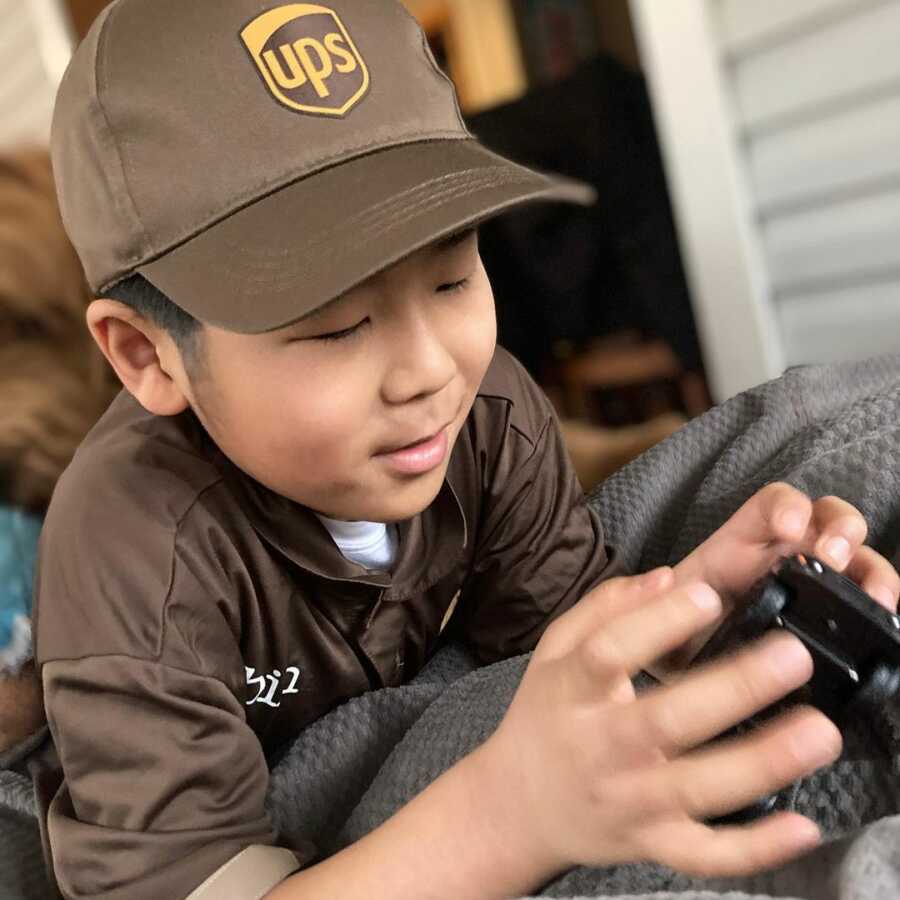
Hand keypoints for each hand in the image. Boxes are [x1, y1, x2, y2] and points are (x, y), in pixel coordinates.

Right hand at [473, 569, 840, 877]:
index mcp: (573, 691)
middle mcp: (602, 747)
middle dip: (734, 689)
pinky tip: (801, 826)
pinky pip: (705, 854)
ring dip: (762, 762)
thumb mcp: (554, 650)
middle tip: (792, 657)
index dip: (657, 624)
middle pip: (666, 719)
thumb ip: (603, 607)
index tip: (707, 594)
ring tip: (816, 732)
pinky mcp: (652, 843)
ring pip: (698, 788)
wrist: (519, 804)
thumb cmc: (544, 716)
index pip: (609, 652)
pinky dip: (754, 848)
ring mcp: (629, 801)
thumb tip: (667, 577)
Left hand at [667, 483, 899, 668]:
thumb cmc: (670, 631)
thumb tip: (667, 577)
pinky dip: (882, 603)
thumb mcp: (657, 609)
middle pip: (829, 518)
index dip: (787, 506)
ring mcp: (814, 586)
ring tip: (875, 595)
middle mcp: (784, 556)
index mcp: (741, 544)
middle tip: (832, 557)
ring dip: (871, 567)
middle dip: (839, 529)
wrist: (681, 671)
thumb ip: (656, 594)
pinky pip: (867, 601)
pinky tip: (888, 619)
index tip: (788, 529)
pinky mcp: (832, 620)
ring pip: (858, 557)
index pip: (774, 502)